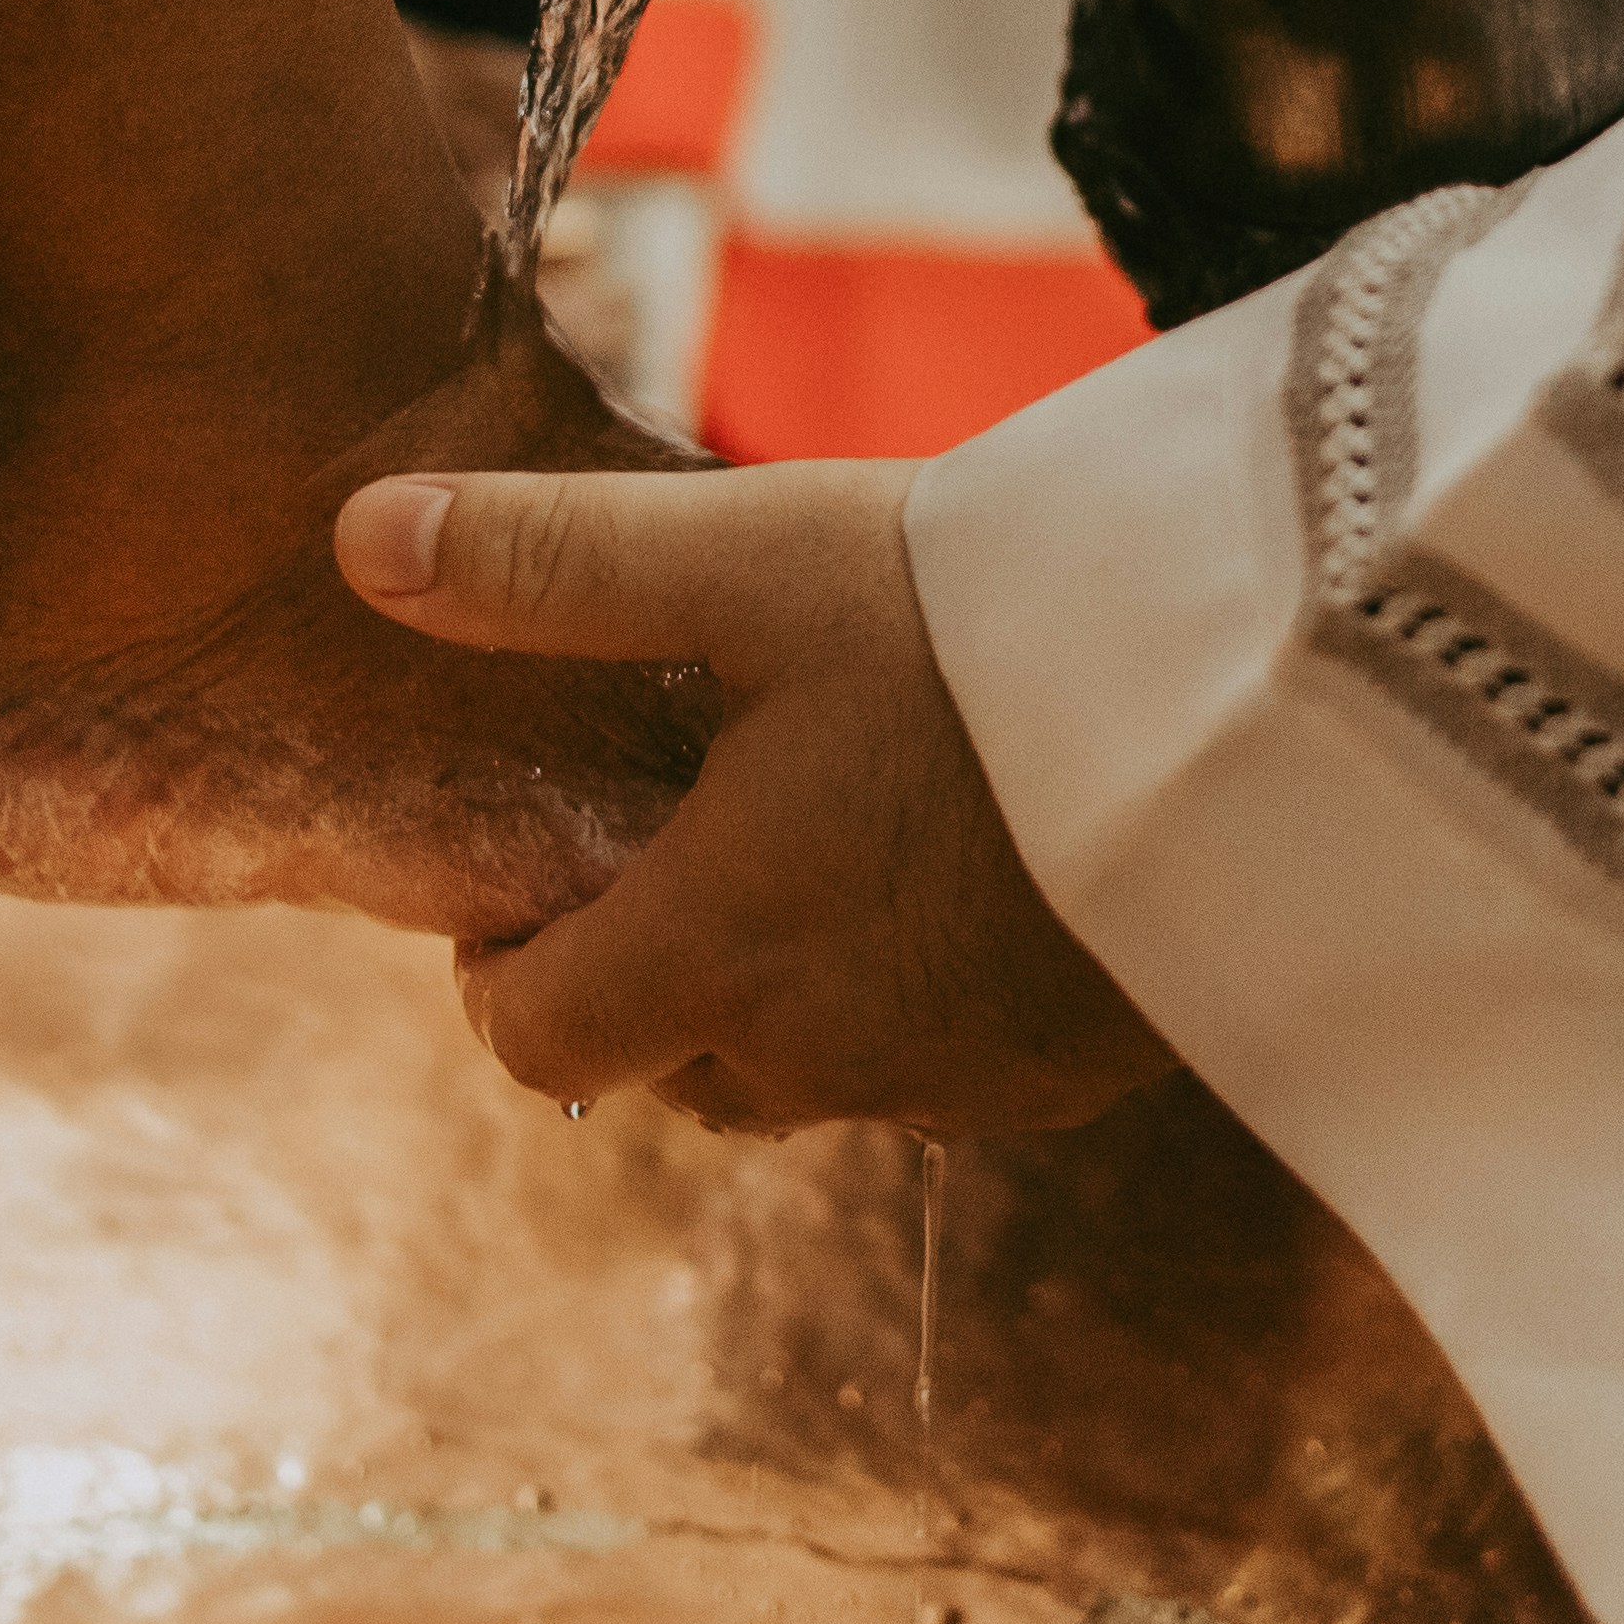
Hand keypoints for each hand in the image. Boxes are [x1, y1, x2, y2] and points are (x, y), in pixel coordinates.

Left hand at [336, 462, 1176, 1136]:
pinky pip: (942, 1072)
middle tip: (681, 828)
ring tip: (821, 840)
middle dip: (643, 975)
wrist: (1266, 706)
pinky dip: (913, 999)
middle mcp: (826, 1050)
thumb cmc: (990, 625)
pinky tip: (961, 869)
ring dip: (780, 995)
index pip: (533, 1040)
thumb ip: (551, 565)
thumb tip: (357, 545)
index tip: (536, 873)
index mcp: (718, 947)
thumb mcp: (751, 558)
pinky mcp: (1075, 1071)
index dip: (502, 968)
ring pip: (806, 1077)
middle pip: (668, 1067)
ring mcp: (961, 1078)